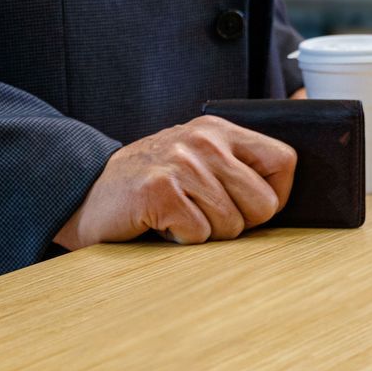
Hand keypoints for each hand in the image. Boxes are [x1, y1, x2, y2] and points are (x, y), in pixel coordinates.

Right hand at [55, 116, 296, 249]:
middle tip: (205, 217)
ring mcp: (181, 163)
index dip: (276, 196)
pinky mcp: (159, 191)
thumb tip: (284, 200)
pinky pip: (199, 234)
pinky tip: (161, 224)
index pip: (284, 161)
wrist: (87, 195)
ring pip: (231, 225)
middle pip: (262, 203)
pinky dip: (181, 240)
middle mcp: (203, 140)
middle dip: (240, 224)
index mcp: (220, 130)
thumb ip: (238, 168)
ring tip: (179, 217)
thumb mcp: (199, 161)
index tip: (252, 209)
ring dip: (206, 234)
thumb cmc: (155, 186)